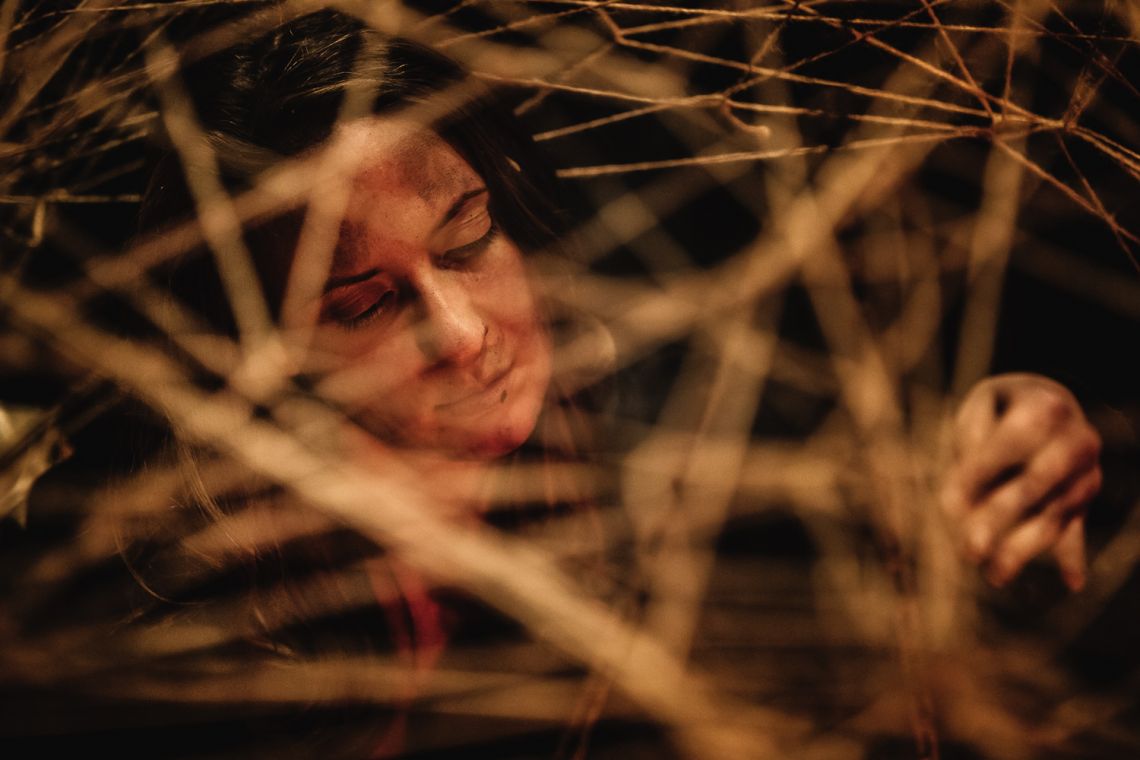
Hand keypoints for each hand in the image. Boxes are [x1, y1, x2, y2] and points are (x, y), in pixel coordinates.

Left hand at [941, 374, 1101, 590]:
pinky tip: (1073, 582)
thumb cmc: (1001, 407)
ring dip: (1024, 549)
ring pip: (1056, 515)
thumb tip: (960, 502)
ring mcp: (1086, 472)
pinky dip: (1073, 557)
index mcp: (1046, 408)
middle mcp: (1075, 441)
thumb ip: (972, 440)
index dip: (977, 473)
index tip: (946, 506)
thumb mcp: (981, 405)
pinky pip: (1077, 529)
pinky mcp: (1085, 496)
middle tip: (970, 550)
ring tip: (994, 576)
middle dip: (1001, 518)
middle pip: (1037, 484)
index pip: (1008, 444)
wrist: (1049, 400)